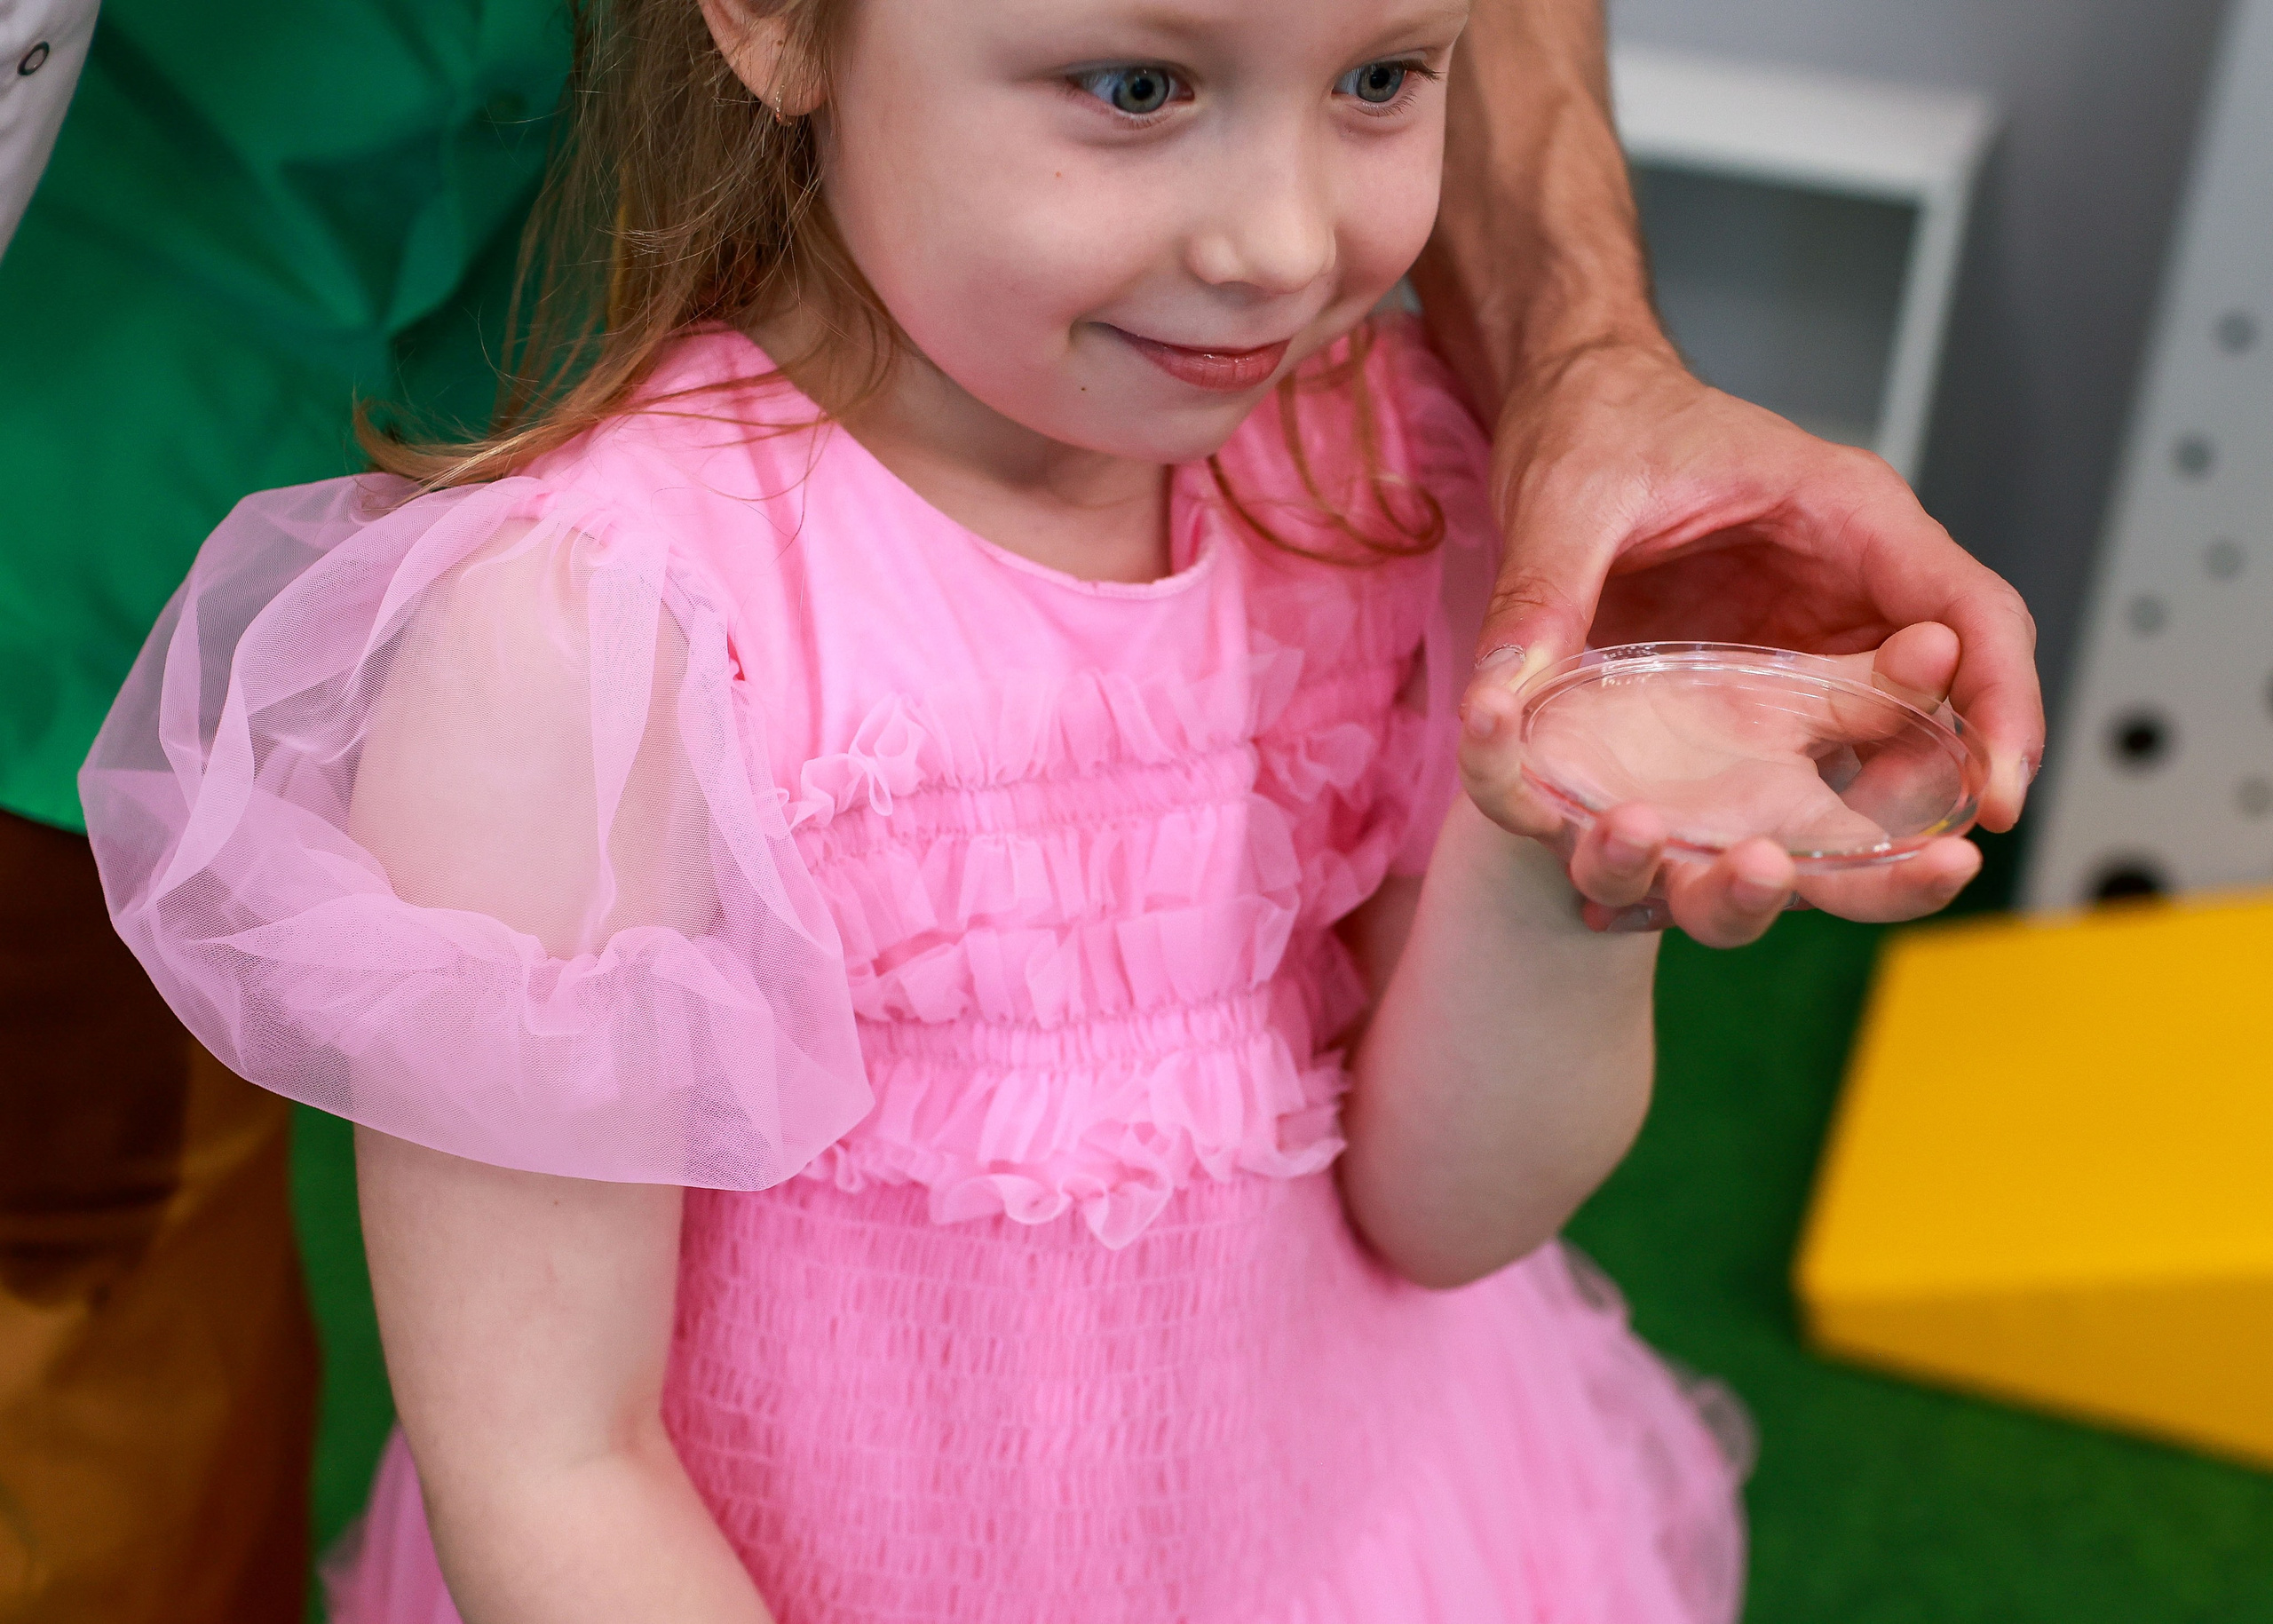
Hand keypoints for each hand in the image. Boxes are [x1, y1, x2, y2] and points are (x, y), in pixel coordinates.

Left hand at [1457, 341, 2040, 940]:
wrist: (1561, 419)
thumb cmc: (1601, 426)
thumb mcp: (1571, 494)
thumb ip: (1545, 589)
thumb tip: (1502, 697)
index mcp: (1847, 523)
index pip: (1969, 615)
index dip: (2000, 706)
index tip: (2001, 794)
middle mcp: (1835, 604)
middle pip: (1929, 715)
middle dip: (1933, 799)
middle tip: (1927, 869)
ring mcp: (1789, 663)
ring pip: (1853, 766)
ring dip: (1836, 836)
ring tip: (1781, 877)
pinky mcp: (1734, 707)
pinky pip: (1763, 781)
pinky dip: (1740, 835)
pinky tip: (1685, 877)